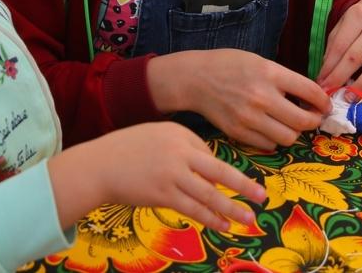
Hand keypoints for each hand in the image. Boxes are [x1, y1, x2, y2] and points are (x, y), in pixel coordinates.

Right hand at [49, 122, 264, 231]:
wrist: (99, 165)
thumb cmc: (127, 150)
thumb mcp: (157, 136)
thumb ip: (182, 148)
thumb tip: (207, 167)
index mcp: (179, 134)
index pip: (208, 152)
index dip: (219, 170)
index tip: (233, 182)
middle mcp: (179, 153)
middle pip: (218, 171)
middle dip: (243, 185)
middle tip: (262, 196)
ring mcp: (171, 175)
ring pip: (209, 195)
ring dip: (231, 209)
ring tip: (248, 219)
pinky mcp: (163, 195)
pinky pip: (193, 209)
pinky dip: (210, 218)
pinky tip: (223, 225)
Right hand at [147, 50, 329, 150]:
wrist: (196, 79)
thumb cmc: (230, 65)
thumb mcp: (260, 61)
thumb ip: (284, 79)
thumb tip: (311, 97)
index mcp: (270, 73)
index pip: (310, 92)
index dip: (323, 101)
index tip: (325, 104)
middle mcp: (262, 97)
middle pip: (303, 121)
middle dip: (314, 120)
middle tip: (312, 117)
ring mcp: (249, 118)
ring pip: (288, 137)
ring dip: (294, 132)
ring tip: (290, 123)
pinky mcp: (238, 133)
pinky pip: (269, 145)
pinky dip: (275, 139)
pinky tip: (271, 128)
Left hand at [316, 0, 361, 95]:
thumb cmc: (359, 23)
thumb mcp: (343, 26)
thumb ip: (334, 48)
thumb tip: (326, 75)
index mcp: (359, 14)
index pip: (341, 45)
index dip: (330, 67)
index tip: (322, 83)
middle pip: (357, 55)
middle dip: (342, 77)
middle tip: (331, 92)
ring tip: (350, 97)